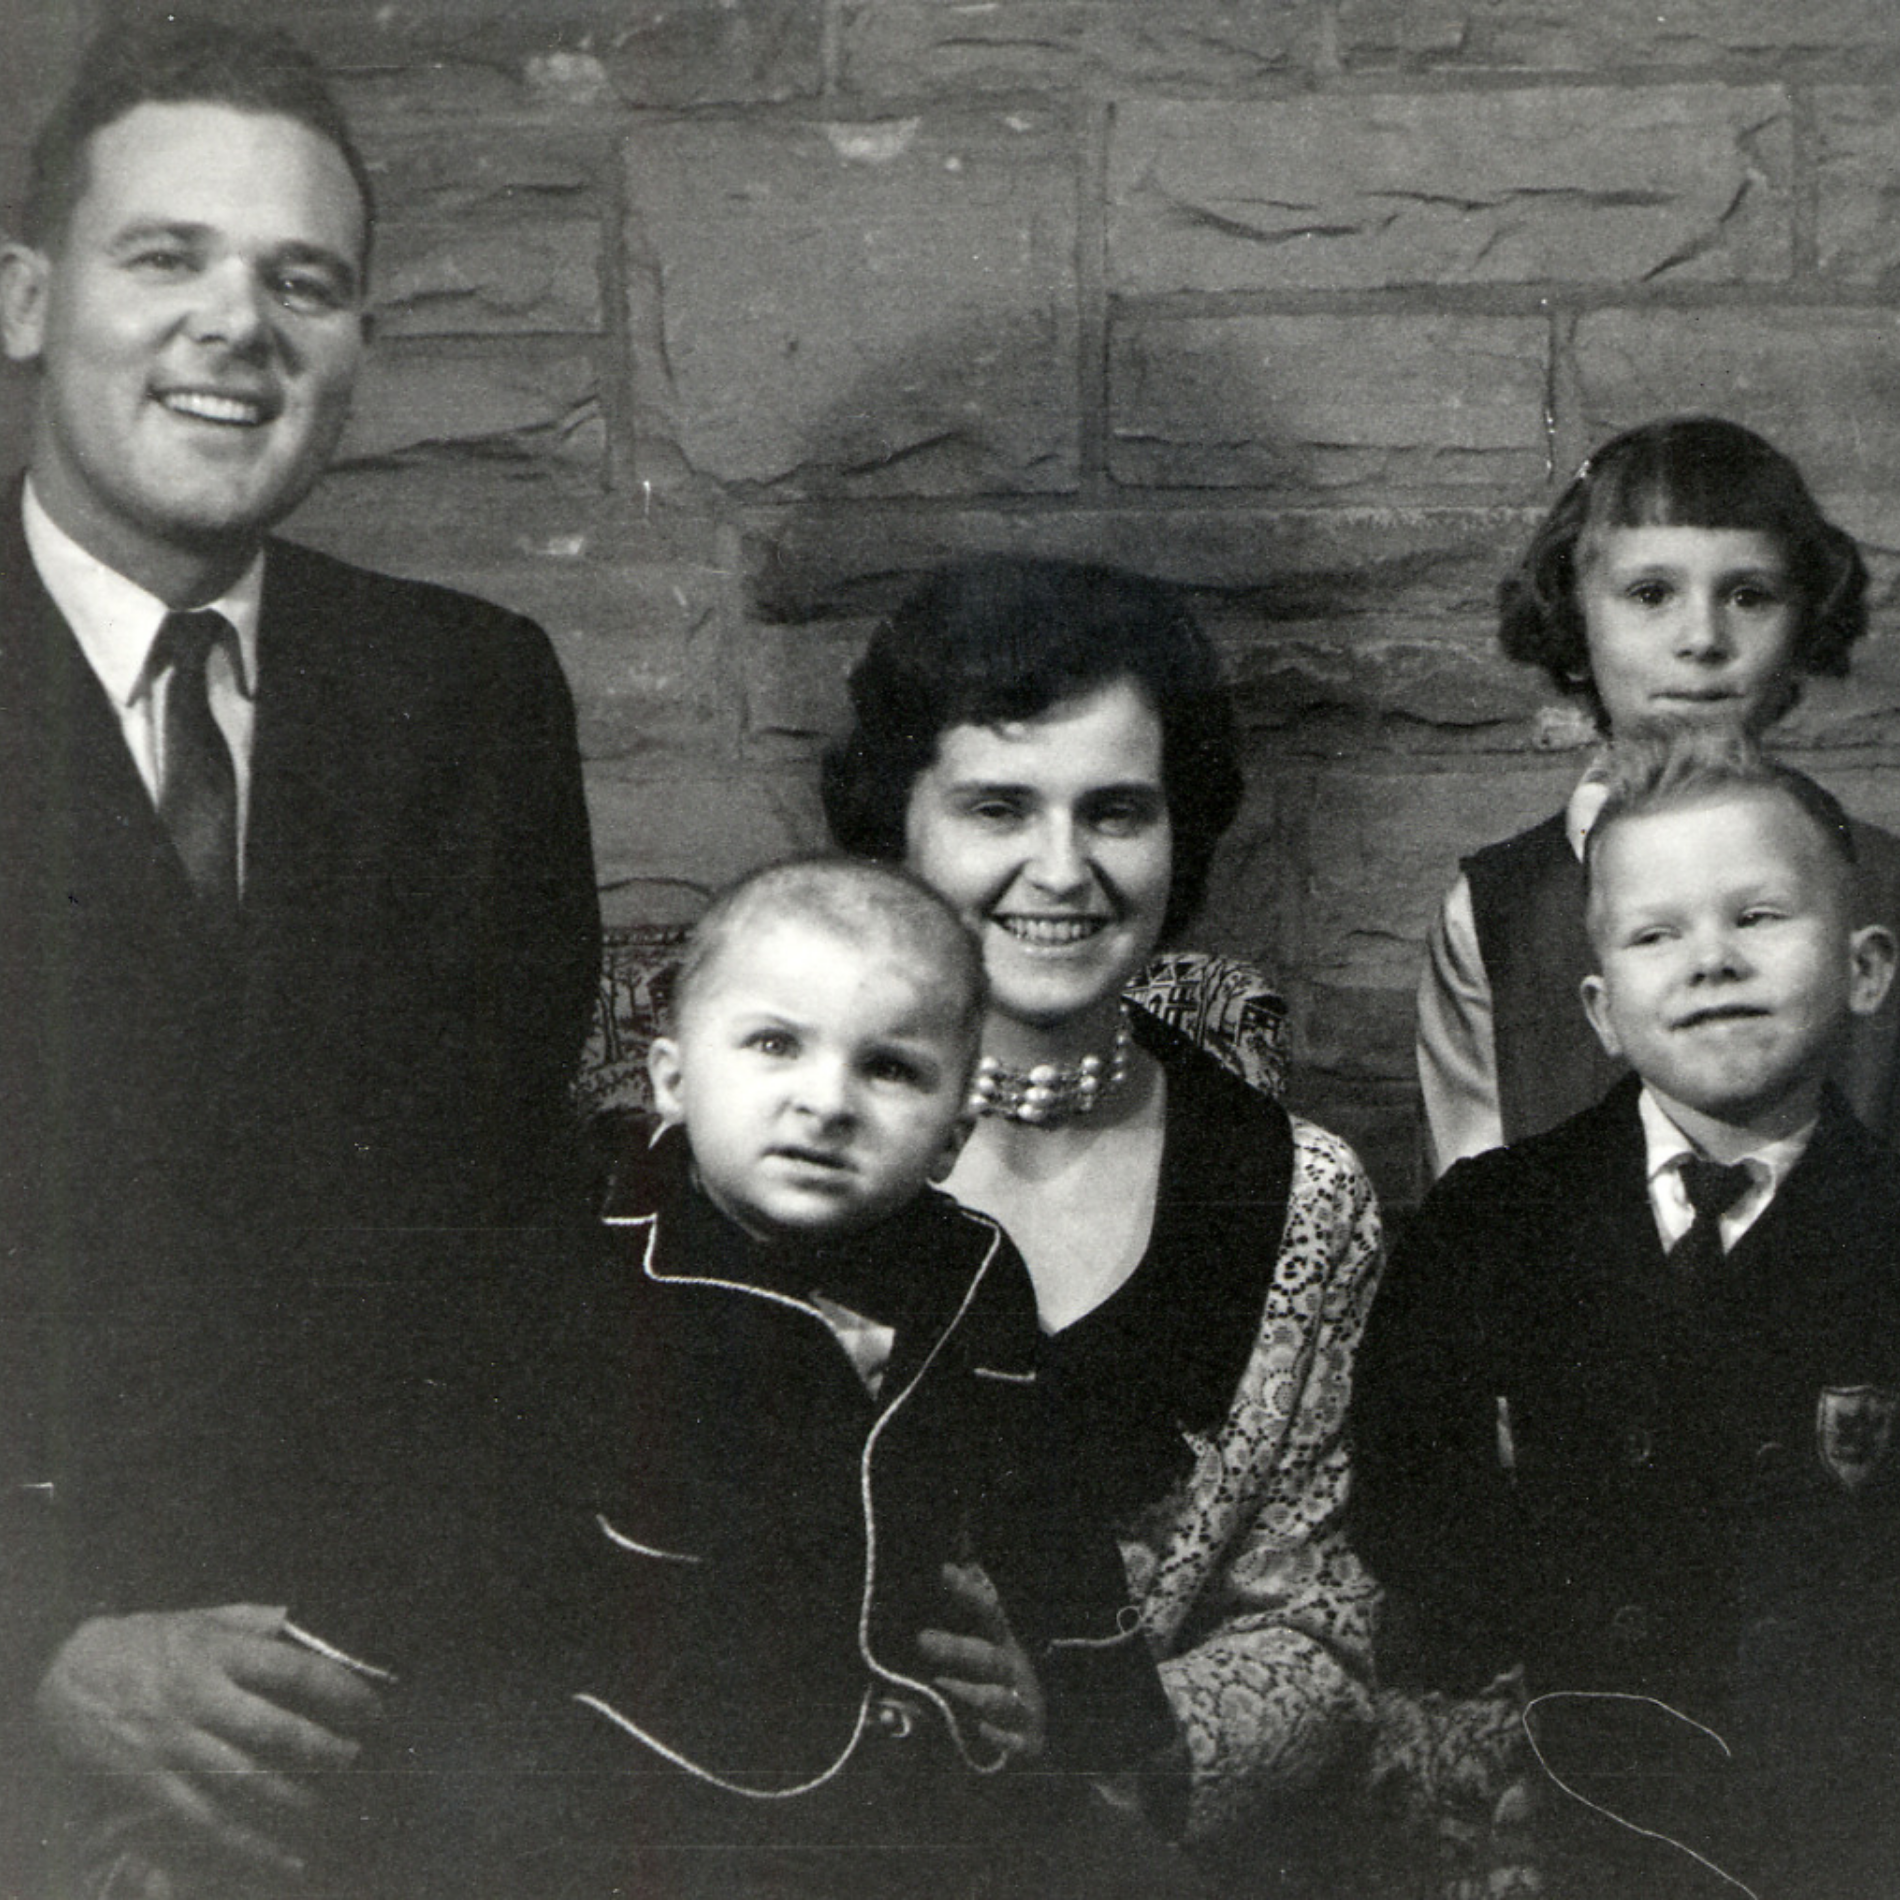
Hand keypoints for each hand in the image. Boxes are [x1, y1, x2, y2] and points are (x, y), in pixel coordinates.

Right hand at [36, 1605, 382, 1876]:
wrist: (69, 1675)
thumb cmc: (148, 1642)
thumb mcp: (201, 1618)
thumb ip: (253, 1619)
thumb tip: (302, 1621)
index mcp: (218, 1653)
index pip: (291, 1670)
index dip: (338, 1689)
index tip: (370, 1706)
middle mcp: (200, 1699)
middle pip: (272, 1728)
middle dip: (321, 1747)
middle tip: (354, 1756)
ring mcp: (175, 1744)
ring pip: (243, 1779)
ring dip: (292, 1796)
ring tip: (326, 1803)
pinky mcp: (152, 1783)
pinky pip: (205, 1820)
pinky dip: (246, 1844)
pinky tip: (283, 1857)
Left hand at [918, 1561, 1046, 1763]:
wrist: (1033, 1735)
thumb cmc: (998, 1681)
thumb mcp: (987, 1641)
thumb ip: (972, 1602)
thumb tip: (957, 1552)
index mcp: (1001, 1644)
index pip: (987, 1611)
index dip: (967, 1591)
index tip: (944, 1570)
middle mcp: (1014, 1671)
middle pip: (987, 1656)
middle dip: (957, 1648)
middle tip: (922, 1640)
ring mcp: (1023, 1706)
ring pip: (998, 1698)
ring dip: (972, 1692)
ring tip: (941, 1686)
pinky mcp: (1027, 1743)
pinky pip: (1015, 1742)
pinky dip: (1001, 1738)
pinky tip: (980, 1731)